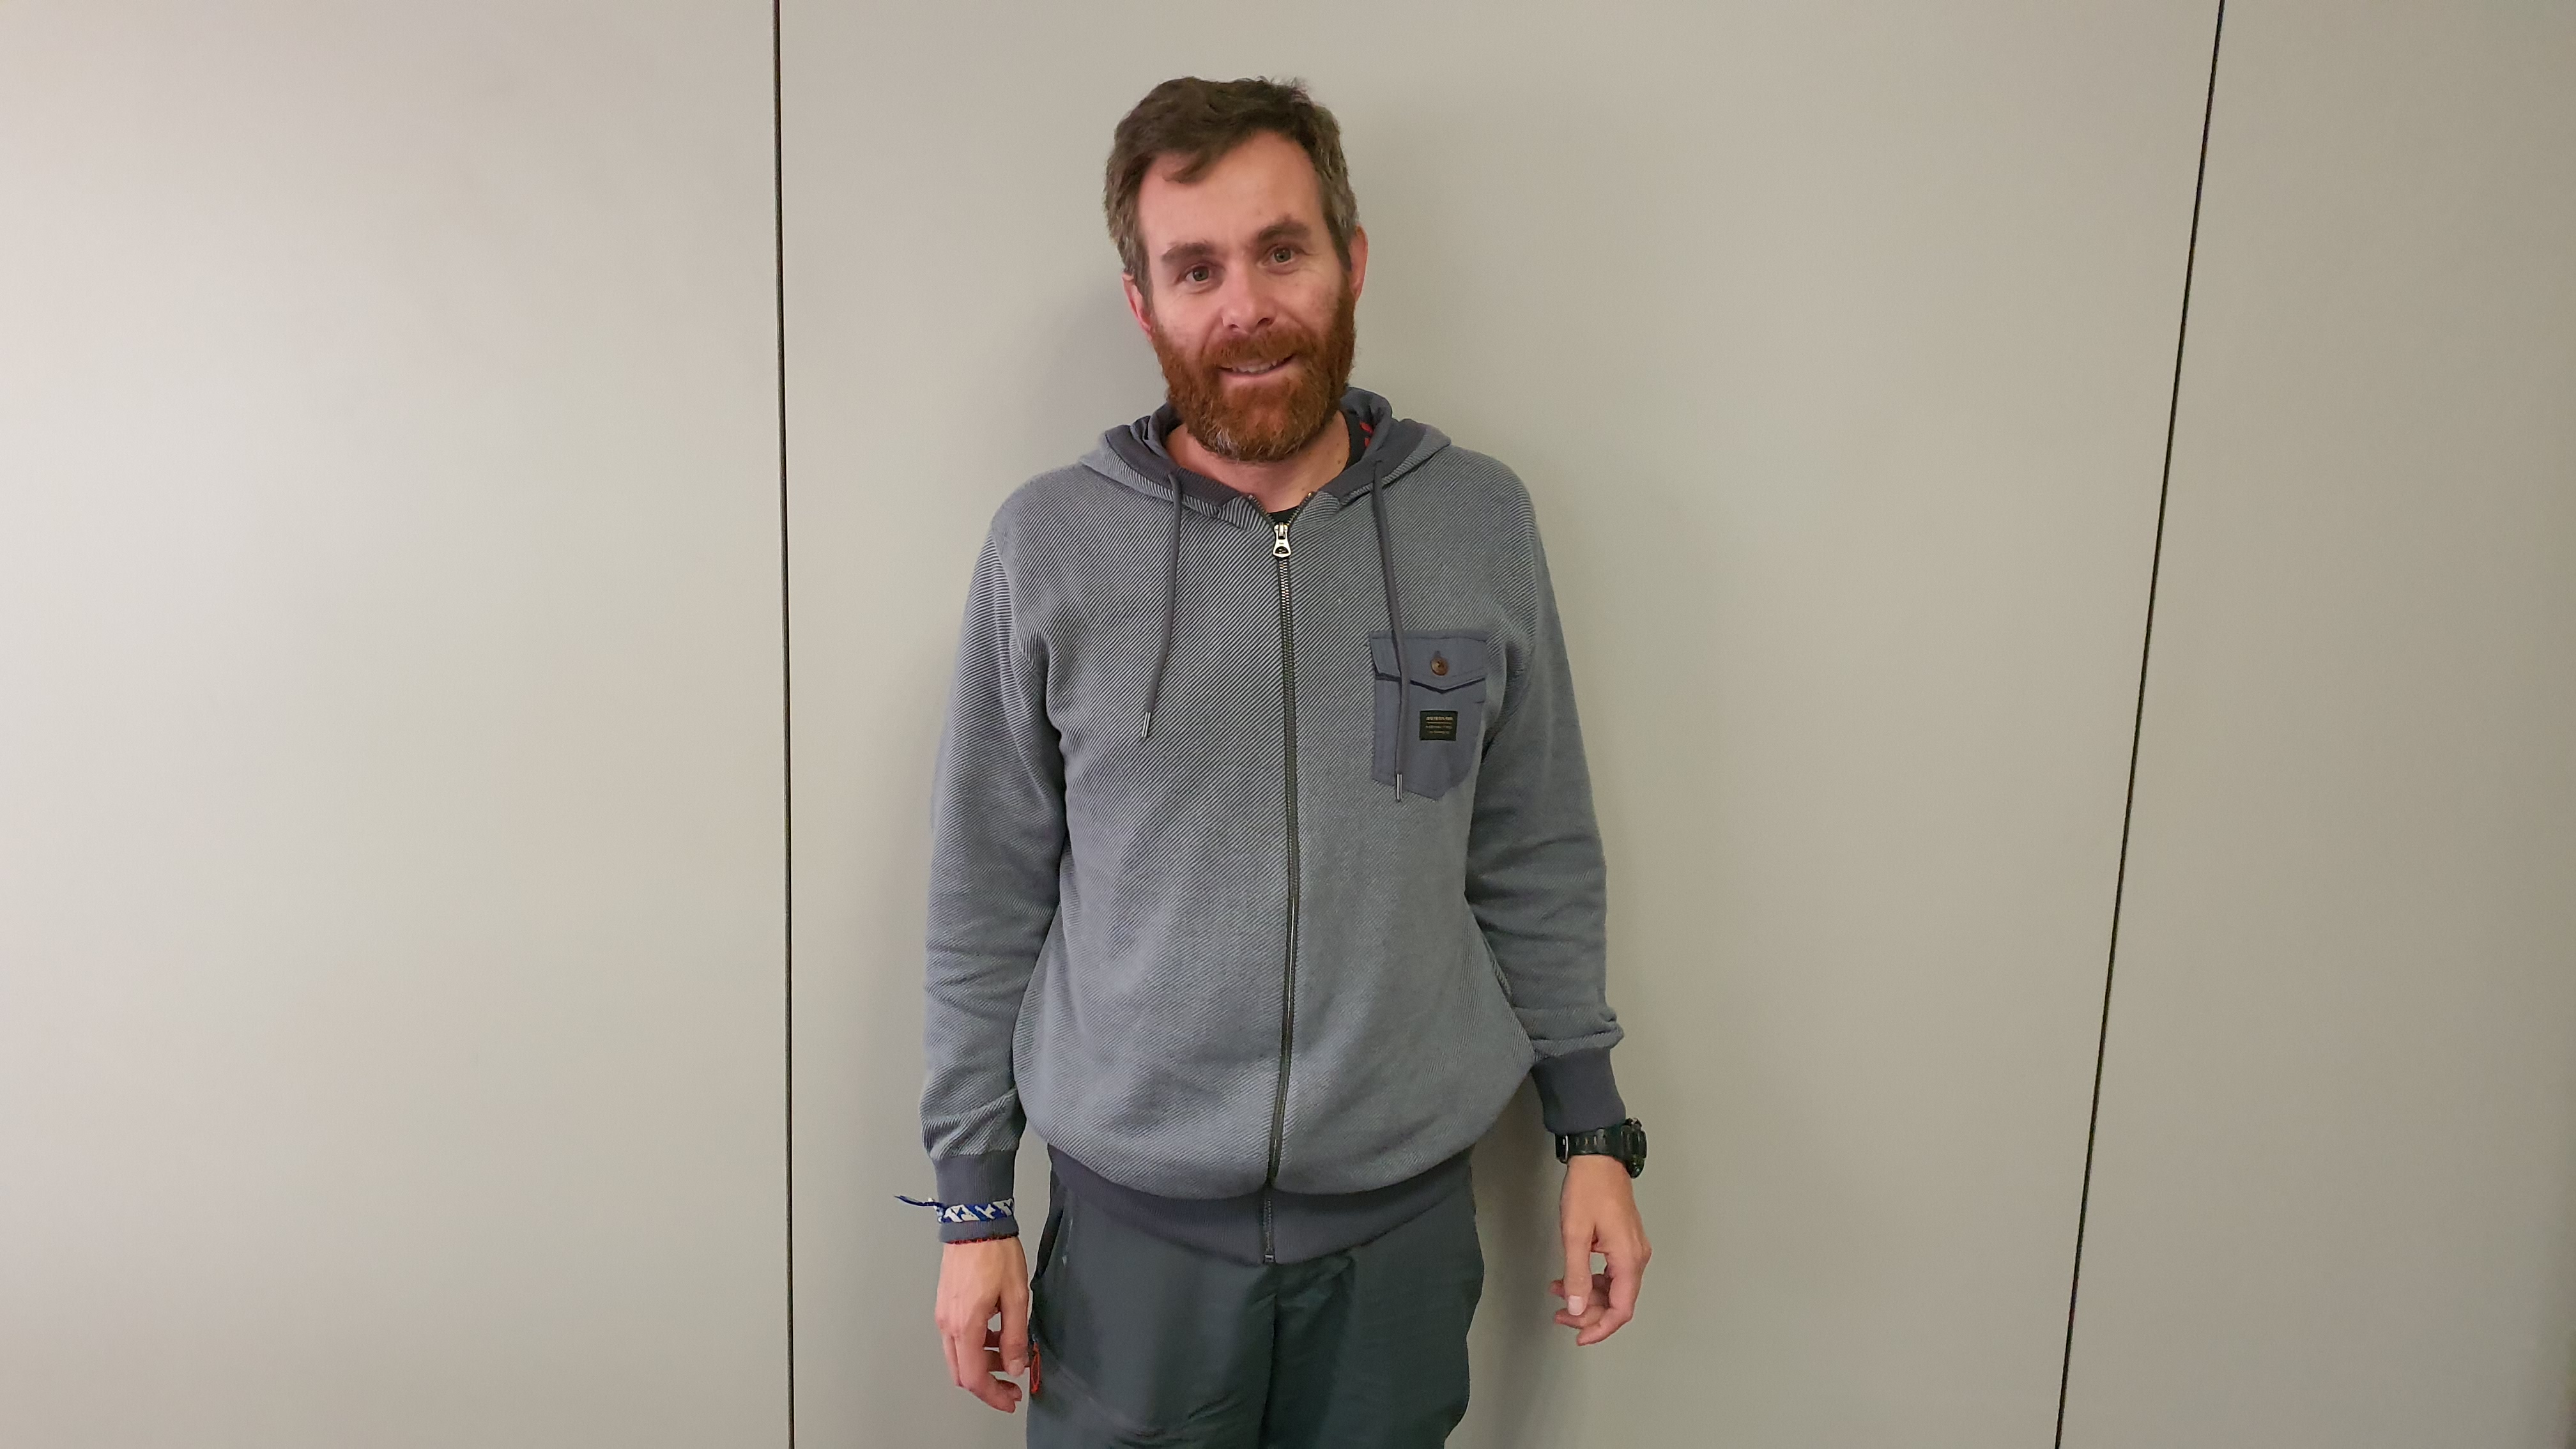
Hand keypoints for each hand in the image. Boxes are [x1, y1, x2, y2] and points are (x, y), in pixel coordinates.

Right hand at [934, 1235, 1032, 1410]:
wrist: (975, 1222)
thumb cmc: (995, 1254)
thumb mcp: (1015, 1297)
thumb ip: (1015, 1337)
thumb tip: (1014, 1367)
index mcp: (966, 1326)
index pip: (974, 1378)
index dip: (993, 1395)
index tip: (1011, 1400)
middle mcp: (948, 1325)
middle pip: (962, 1373)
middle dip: (987, 1384)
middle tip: (1011, 1385)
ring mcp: (943, 1316)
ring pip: (959, 1357)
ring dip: (983, 1363)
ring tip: (1010, 1354)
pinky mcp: (945, 1306)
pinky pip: (957, 1338)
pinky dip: (976, 1346)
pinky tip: (997, 1333)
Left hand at [1550, 1154, 1648, 1345]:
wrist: (1598, 1158)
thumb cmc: (1586, 1191)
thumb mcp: (1575, 1234)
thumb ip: (1576, 1275)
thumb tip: (1576, 1309)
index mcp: (1628, 1259)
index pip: (1621, 1309)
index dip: (1601, 1328)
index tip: (1579, 1337)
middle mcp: (1637, 1258)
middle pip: (1618, 1302)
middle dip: (1589, 1314)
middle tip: (1559, 1315)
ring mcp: (1633, 1249)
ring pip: (1614, 1288)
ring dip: (1587, 1297)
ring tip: (1558, 1293)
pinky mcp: (1625, 1241)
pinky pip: (1612, 1273)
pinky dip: (1591, 1281)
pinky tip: (1569, 1278)